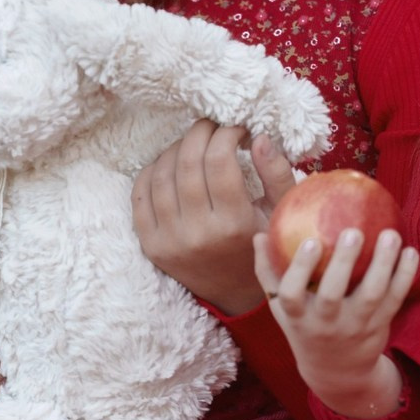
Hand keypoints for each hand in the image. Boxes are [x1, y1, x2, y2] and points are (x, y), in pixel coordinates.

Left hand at [133, 124, 295, 315]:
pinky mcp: (150, 245)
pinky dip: (152, 170)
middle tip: (211, 126)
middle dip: (200, 133)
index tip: (236, 129)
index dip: (226, 134)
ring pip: (161, 174)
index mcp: (234, 223)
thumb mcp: (280, 211)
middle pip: (187, 162)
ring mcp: (169, 240)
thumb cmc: (262, 245)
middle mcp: (198, 233)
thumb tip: (259, 137)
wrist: (234, 294)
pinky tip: (171, 164)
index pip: (220, 160)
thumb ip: (275, 173)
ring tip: (194, 144)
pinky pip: (140, 194)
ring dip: (176, 148)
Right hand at [253, 224, 419, 418]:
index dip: (301, 269)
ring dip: (383, 264)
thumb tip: (258, 234)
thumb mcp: (281, 308)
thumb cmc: (305, 326)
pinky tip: (411, 251)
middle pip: (333, 295)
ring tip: (390, 234)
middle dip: (343, 263)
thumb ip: (269, 272)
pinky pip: (395, 299)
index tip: (312, 241)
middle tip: (353, 231)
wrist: (338, 373)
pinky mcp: (380, 325)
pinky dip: (405, 275)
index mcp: (299, 317)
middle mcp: (327, 324)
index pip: (292, 295)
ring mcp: (356, 326)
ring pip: (372, 295)